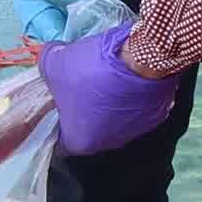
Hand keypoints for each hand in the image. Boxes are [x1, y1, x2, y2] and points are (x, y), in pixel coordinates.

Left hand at [37, 14, 182, 156]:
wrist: (139, 59)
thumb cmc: (91, 71)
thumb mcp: (54, 63)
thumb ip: (46, 65)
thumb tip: (50, 57)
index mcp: (80, 142)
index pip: (60, 138)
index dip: (57, 118)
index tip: (58, 101)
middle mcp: (107, 144)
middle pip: (90, 128)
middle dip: (84, 110)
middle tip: (81, 86)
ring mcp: (135, 132)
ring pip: (115, 119)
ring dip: (109, 104)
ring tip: (107, 79)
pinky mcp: (156, 117)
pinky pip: (136, 108)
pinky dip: (131, 97)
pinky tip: (128, 79)